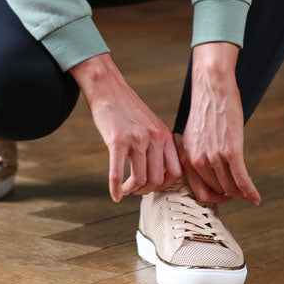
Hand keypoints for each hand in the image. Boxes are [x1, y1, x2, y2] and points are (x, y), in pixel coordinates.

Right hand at [70, 53, 182, 202]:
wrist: (108, 87)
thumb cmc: (127, 108)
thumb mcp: (152, 124)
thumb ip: (159, 145)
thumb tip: (161, 174)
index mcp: (165, 135)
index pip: (175, 172)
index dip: (165, 185)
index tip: (154, 187)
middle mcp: (154, 137)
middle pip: (157, 179)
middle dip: (146, 190)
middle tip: (136, 189)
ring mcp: (136, 139)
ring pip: (140, 179)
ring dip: (131, 190)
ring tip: (125, 189)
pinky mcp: (116, 140)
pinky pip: (117, 173)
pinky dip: (115, 188)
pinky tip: (114, 195)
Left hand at [179, 42, 260, 206]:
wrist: (212, 87)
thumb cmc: (206, 108)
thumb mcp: (194, 135)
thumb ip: (197, 155)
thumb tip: (209, 174)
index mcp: (186, 156)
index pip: (198, 192)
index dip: (213, 198)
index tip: (223, 195)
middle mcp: (197, 159)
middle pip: (216, 192)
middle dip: (229, 195)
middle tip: (238, 192)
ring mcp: (213, 156)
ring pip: (230, 188)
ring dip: (241, 194)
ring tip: (248, 193)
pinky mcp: (231, 150)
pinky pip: (241, 180)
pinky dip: (250, 192)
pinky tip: (256, 198)